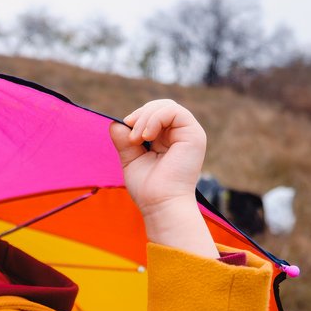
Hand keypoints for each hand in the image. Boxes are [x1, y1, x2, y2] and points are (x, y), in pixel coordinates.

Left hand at [109, 99, 206, 216]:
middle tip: (131, 137)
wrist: (160, 204)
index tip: (125, 130)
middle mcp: (180, 134)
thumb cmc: (148, 188)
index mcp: (168, 139)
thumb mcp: (131, 159)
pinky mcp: (194, 135)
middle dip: (140, 116)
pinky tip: (146, 136)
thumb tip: (115, 122)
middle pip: (160, 106)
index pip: (153, 114)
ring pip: (166, 106)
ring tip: (137, 139)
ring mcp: (189, 133)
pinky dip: (155, 119)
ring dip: (145, 118)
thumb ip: (124, 140)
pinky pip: (174, 111)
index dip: (137, 117)